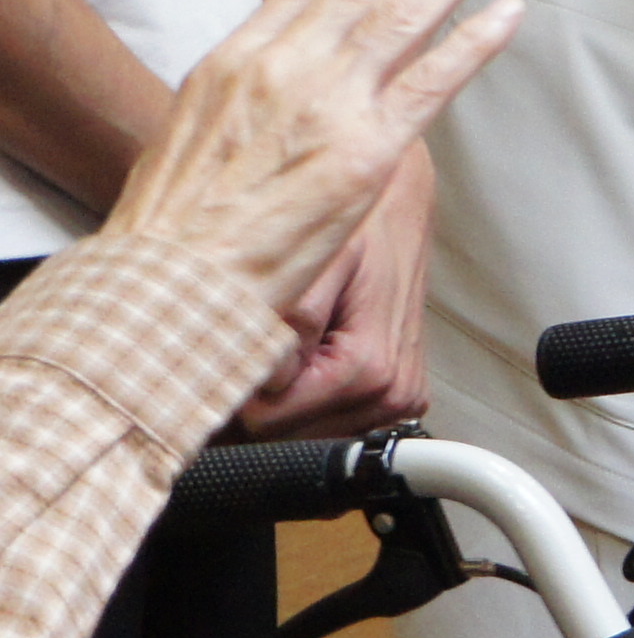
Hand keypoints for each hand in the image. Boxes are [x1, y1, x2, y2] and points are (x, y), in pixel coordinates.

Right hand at [109, 0, 517, 311]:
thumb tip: (275, 80)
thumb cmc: (174, 227)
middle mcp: (282, 69)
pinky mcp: (366, 151)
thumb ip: (244, 95)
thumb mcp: (191, 132)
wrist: (166, 282)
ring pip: (405, 18)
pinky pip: (433, 82)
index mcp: (236, 61)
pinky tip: (505, 14)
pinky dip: (474, 42)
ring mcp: (326, 106)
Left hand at [233, 143, 436, 437]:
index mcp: (370, 368)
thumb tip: (261, 380)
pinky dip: (307, 397)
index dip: (236, 388)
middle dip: (258, 395)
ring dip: (282, 396)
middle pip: (283, 436)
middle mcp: (392, 393)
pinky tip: (311, 353)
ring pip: (302, 434)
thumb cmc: (354, 223)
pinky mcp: (398, 397)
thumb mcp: (314, 261)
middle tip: (257, 336)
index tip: (230, 346)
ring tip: (289, 339)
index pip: (266, 424)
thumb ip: (289, 321)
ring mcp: (398, 399)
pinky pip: (330, 423)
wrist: (396, 200)